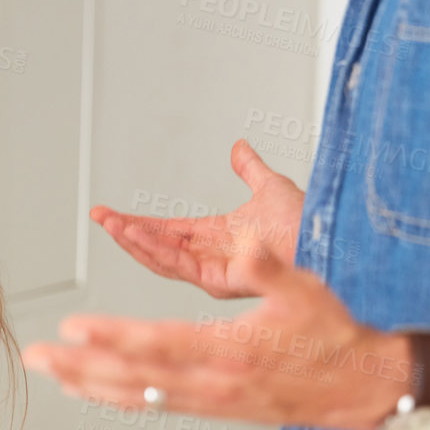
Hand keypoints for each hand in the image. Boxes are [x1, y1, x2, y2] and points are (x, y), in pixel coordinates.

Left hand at [22, 251, 412, 429]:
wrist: (359, 389)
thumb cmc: (333, 334)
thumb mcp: (307, 290)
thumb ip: (270, 268)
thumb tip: (247, 244)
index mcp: (229, 350)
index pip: (157, 343)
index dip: (111, 337)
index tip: (71, 328)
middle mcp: (212, 382)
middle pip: (132, 376)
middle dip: (78, 366)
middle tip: (34, 357)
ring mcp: (209, 401)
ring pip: (136, 395)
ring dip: (87, 384)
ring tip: (49, 373)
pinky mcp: (212, 408)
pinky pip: (153, 405)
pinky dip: (116, 398)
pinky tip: (90, 391)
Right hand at [91, 140, 304, 298]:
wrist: (330, 236)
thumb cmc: (310, 222)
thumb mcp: (271, 187)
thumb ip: (250, 170)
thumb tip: (238, 148)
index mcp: (218, 239)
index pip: (167, 232)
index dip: (137, 222)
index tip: (108, 214)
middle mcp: (213, 259)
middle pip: (158, 248)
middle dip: (126, 233)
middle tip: (99, 217)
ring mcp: (215, 273)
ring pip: (164, 260)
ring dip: (134, 241)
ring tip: (110, 224)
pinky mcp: (222, 281)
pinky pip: (181, 266)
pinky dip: (156, 250)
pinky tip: (137, 235)